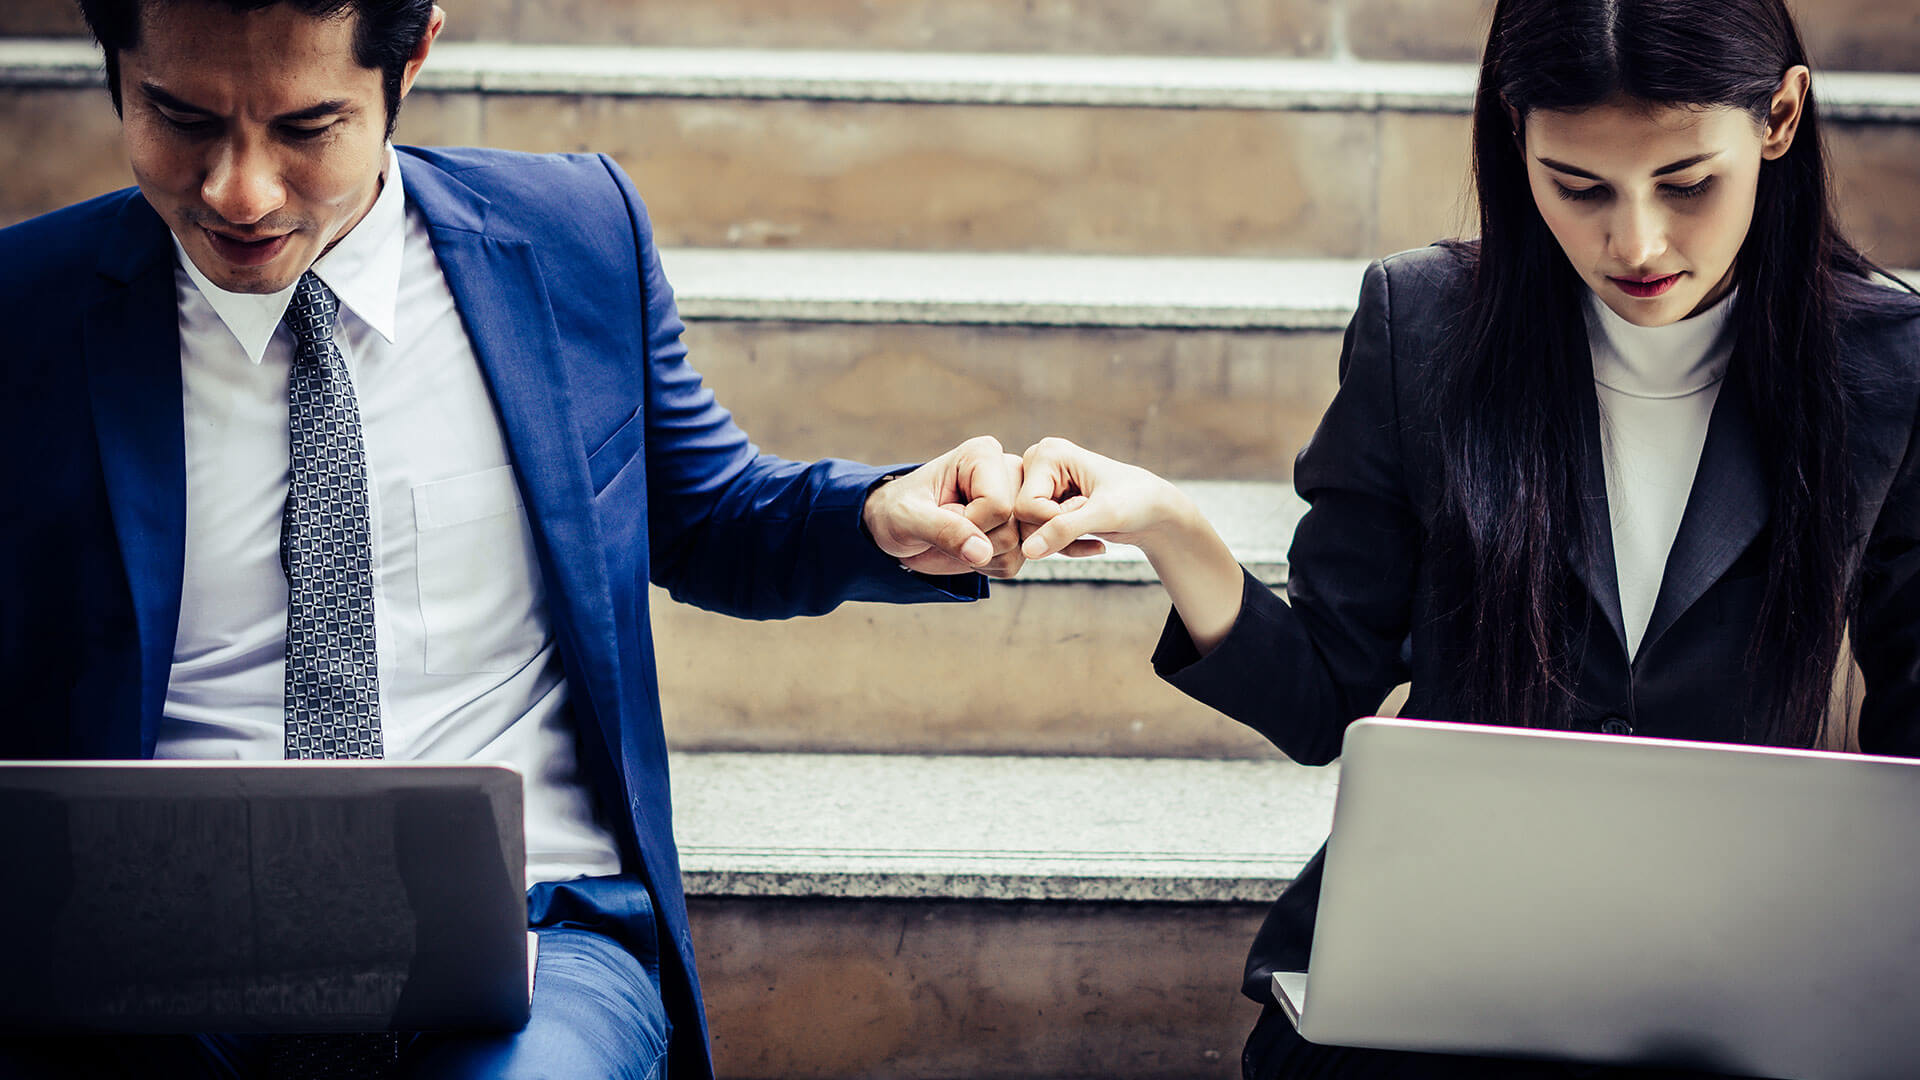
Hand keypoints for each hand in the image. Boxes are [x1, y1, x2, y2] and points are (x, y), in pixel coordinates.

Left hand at [862, 436, 1026, 578]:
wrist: (895, 528)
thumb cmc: (897, 512)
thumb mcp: (908, 518)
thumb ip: (943, 530)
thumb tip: (982, 552)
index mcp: (983, 454)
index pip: (997, 505)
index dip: (968, 523)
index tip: (941, 513)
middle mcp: (1008, 473)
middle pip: (1011, 527)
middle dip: (974, 540)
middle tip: (946, 526)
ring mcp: (1017, 502)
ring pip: (1016, 548)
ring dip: (978, 555)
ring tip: (954, 536)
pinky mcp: (1018, 530)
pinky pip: (1013, 562)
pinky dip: (985, 565)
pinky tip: (966, 547)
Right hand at [1014, 437, 1191, 559]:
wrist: (1156, 511)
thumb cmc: (1138, 501)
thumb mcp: (1104, 514)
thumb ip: (1064, 529)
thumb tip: (1027, 551)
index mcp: (1048, 453)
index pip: (1024, 505)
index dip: (1054, 520)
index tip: (1088, 508)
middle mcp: (1038, 465)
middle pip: (1022, 520)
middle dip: (1058, 532)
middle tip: (1092, 518)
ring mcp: (1041, 486)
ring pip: (1029, 533)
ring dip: (1063, 543)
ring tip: (1094, 531)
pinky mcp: (1047, 505)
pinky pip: (1040, 539)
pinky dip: (1066, 546)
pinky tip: (1093, 541)